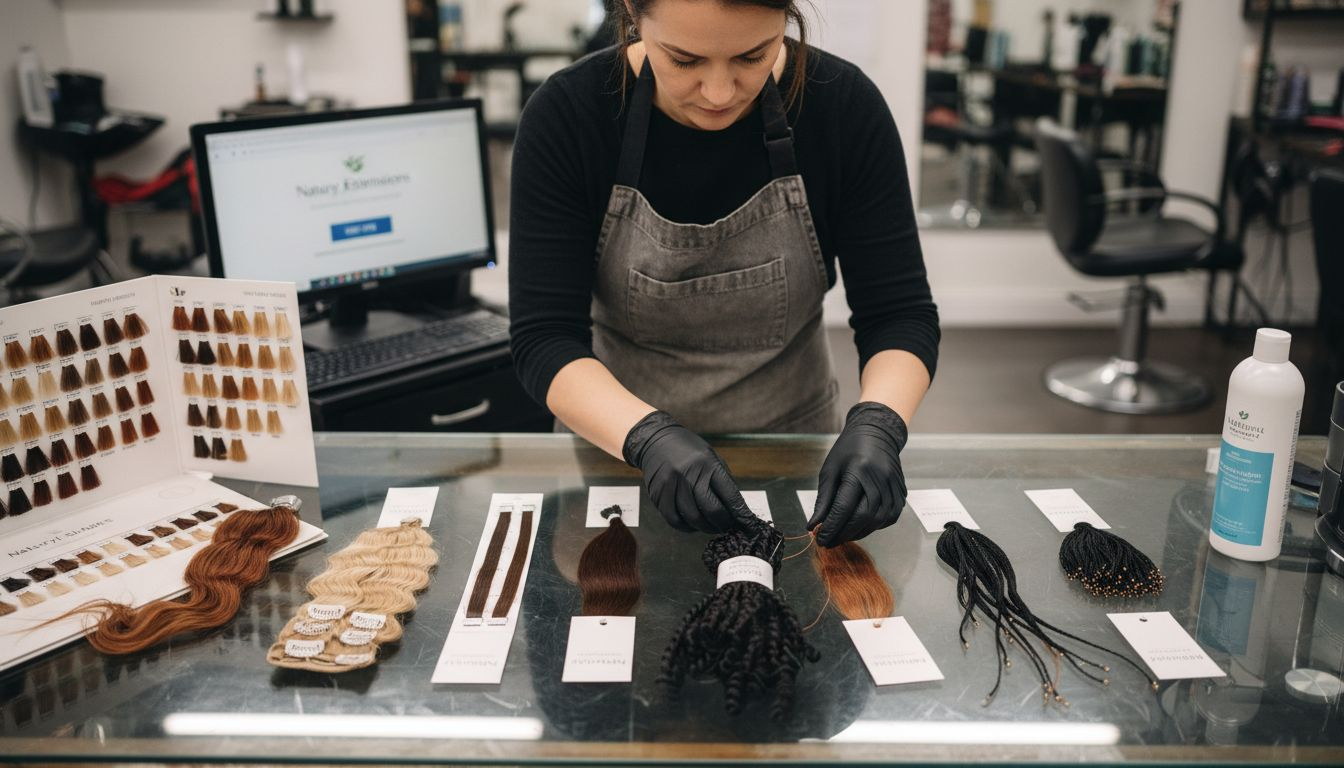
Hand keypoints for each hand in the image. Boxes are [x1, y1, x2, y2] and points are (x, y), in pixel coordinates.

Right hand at [623, 410, 755, 532]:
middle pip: (712, 510)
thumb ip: (723, 480)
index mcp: (708, 464)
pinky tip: (692, 524)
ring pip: (693, 518)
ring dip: (706, 528)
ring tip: (711, 526)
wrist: (656, 440)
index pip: (730, 495)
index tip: (748, 525)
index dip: (741, 514)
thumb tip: (736, 508)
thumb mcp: (711, 457)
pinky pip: (674, 520)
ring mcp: (672, 486)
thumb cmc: (688, 450)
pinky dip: (686, 527)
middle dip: (724, 524)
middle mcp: (689, 475)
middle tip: (727, 527)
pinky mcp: (658, 495)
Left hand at [808, 402, 907, 546]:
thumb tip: (814, 525)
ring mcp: (893, 486)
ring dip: (859, 533)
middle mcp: (879, 479)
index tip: (820, 539)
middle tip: (830, 541)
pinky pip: (890, 517)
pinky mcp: (901, 491)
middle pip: (863, 517)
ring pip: (877, 520)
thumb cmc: (849, 450)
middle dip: (844, 534)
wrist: (876, 433)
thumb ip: (823, 500)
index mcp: (858, 470)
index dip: (831, 527)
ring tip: (843, 535)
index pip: (844, 507)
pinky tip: (862, 526)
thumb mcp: (830, 470)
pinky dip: (875, 526)